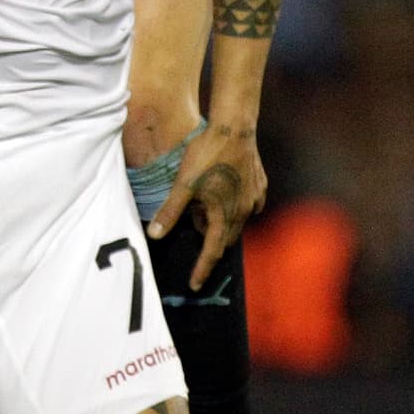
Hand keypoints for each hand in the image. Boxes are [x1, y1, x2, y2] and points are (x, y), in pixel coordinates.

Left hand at [147, 121, 266, 290]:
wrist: (234, 128)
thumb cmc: (206, 155)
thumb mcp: (183, 184)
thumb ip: (170, 212)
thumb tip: (154, 235)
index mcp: (223, 216)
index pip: (211, 252)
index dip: (202, 270)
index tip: (194, 285)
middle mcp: (243, 212)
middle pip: (225, 238)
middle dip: (210, 241)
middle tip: (193, 226)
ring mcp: (254, 199)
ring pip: (237, 222)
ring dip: (222, 222)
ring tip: (204, 205)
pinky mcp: (259, 185)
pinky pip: (248, 205)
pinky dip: (235, 206)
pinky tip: (226, 194)